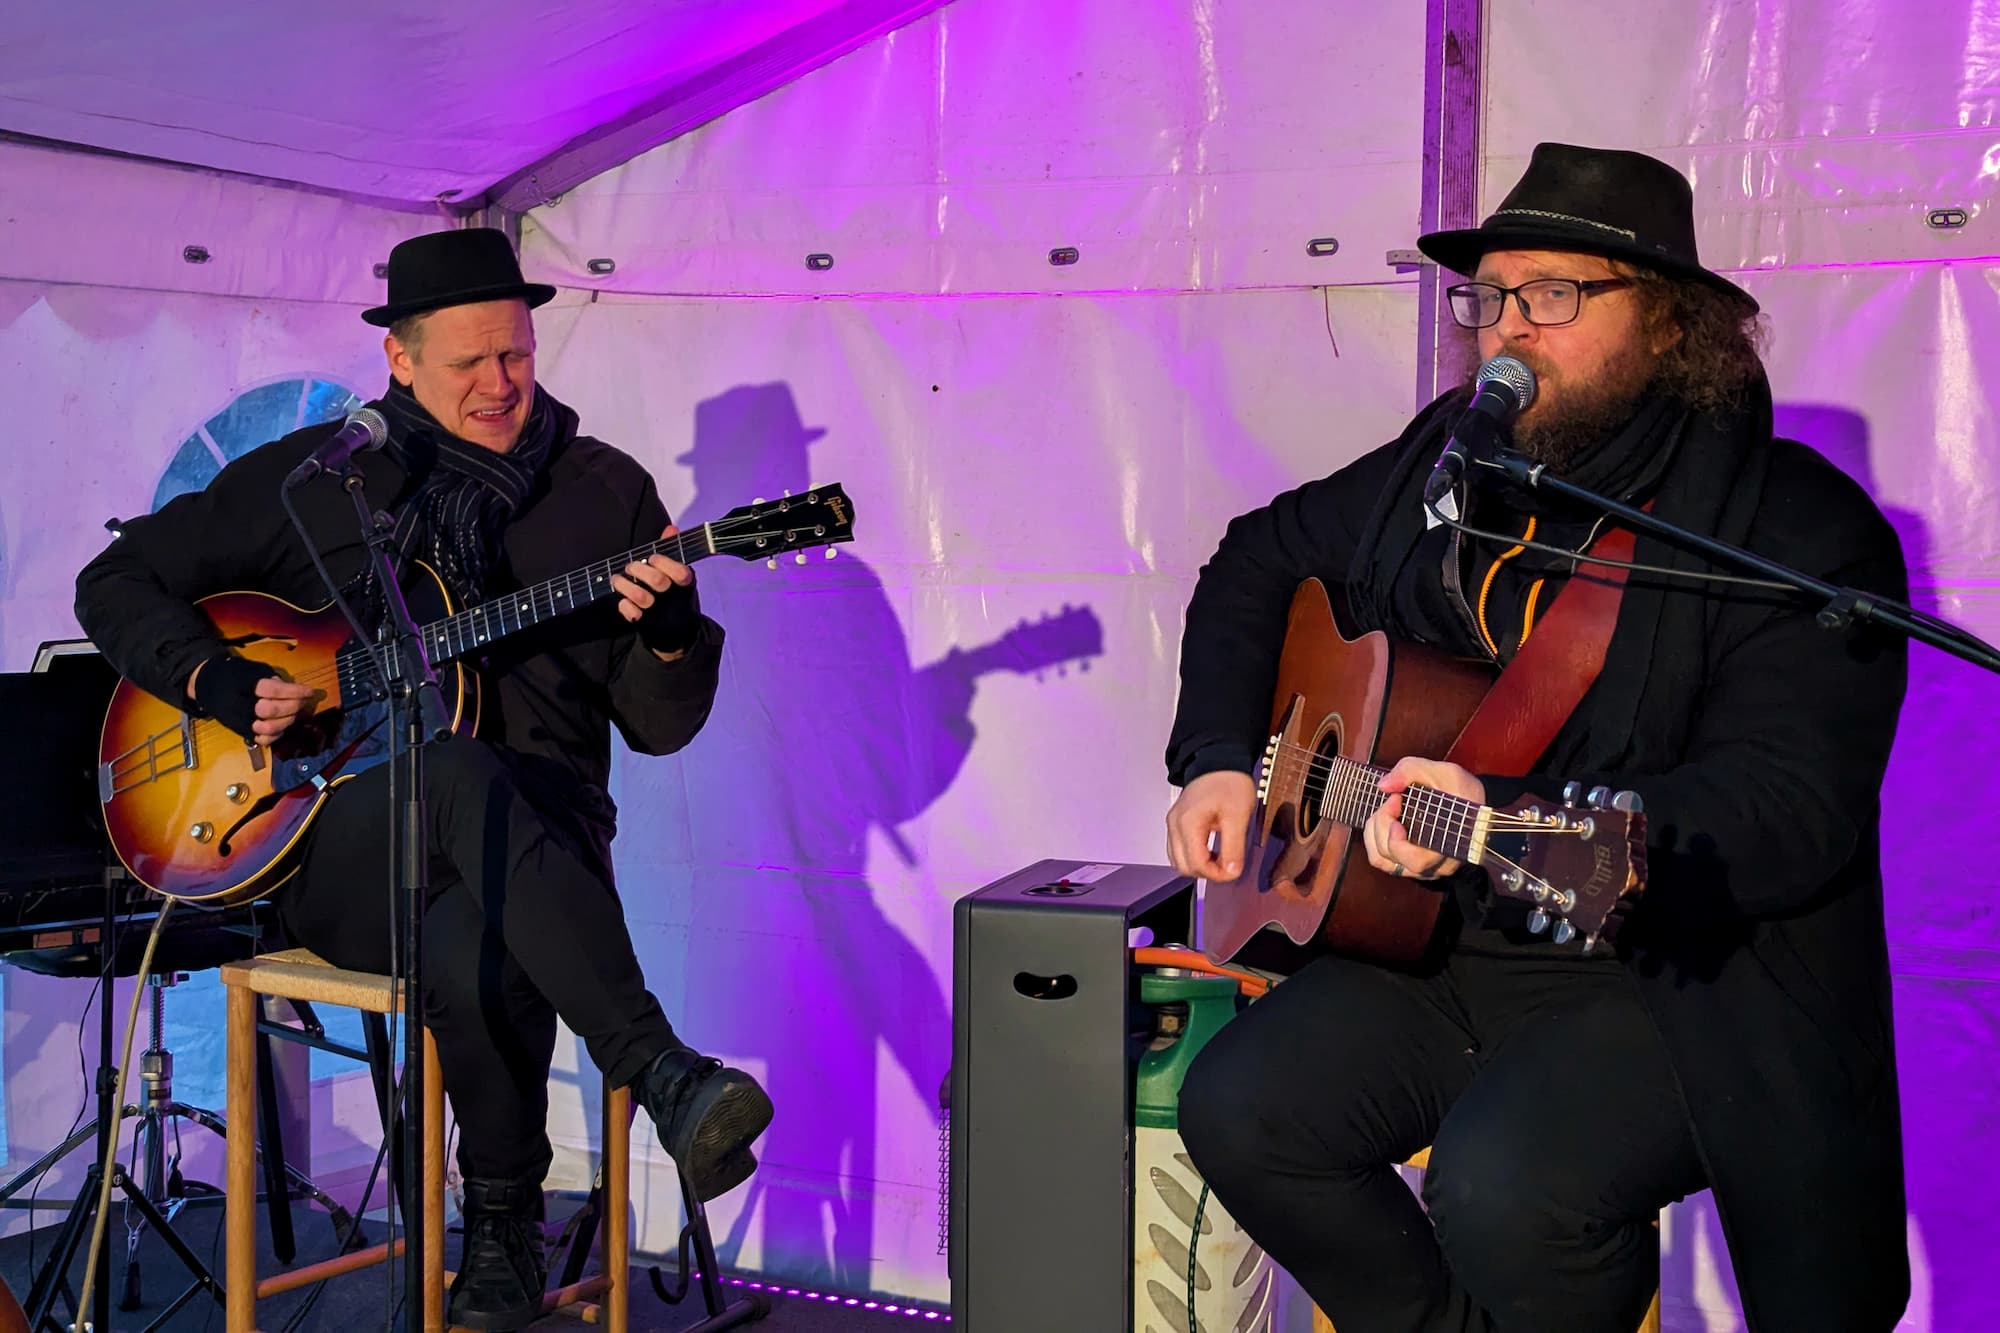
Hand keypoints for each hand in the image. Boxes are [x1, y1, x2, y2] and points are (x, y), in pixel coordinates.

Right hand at [188, 655, 317, 745]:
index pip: (274, 690)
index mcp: (246, 685)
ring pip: (270, 728)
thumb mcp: (255, 669)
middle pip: (273, 710)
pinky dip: (277, 735)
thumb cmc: (236, 674)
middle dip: (294, 706)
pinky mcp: (241, 731)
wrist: (207, 684)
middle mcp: (242, 704)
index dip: (295, 692)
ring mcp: (241, 720)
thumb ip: (274, 680)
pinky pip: (263, 740)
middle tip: (302, 701)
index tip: (309, 691)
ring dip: (288, 721)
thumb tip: (294, 691)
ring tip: (293, 713)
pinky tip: (282, 725)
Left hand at [612, 525, 701, 659]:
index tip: (653, 558)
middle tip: (630, 567)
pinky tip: (623, 599)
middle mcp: (674, 597)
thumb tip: (671, 529)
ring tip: (617, 579)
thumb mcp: (677, 571)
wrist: (675, 629)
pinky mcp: (647, 623)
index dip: (664, 563)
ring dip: (624, 585)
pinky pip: (632, 614)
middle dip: (639, 570)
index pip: (680, 572)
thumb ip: (672, 550)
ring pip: (641, 597)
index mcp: (685, 583)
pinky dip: (624, 605)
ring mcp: (659, 611)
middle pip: (657, 581)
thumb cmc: (674, 592)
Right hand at [1166, 770, 1257, 880]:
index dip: (1217, 874)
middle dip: (1207, 872)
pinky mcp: (1176, 822)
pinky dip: (1192, 856)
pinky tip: (1209, 850)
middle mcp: (1175, 825)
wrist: (1219, 759)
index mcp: (1188, 823)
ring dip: (1198, 866)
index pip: (1197, 864)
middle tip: (1228, 866)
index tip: (1234, 870)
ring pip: (1178, 860)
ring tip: (1220, 858)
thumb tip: (1231, 870)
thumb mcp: (1238, 814)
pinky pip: (1178, 849)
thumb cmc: (1228, 781)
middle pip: (1183, 866)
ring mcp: (1173, 823)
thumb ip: (1234, 846)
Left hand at [1363, 757, 1485, 880]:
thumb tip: (1384, 785)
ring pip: (1381, 860)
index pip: (1418, 861)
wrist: (1471, 803)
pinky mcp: (1407, 863)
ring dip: (1374, 831)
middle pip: (1393, 857)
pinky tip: (1383, 819)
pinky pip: (1379, 859)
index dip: (1398, 840)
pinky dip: (1373, 837)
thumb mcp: (1444, 772)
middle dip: (1383, 823)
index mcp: (1449, 848)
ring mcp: (1419, 868)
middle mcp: (1434, 866)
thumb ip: (1412, 771)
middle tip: (1394, 799)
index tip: (1397, 804)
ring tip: (1387, 809)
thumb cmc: (1461, 792)